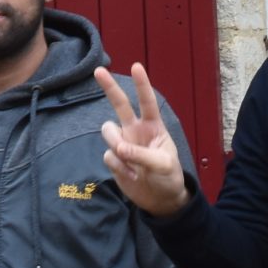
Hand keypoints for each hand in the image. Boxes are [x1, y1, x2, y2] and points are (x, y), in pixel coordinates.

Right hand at [96, 63, 191, 217]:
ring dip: (115, 142)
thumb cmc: (169, 177)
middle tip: (98, 71)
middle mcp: (136, 130)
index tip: (136, 66)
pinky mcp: (114, 160)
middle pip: (120, 105)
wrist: (161, 201)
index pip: (147, 102)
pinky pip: (108, 156)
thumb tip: (118, 148)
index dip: (142, 84)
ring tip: (128, 158)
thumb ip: (142, 155)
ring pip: (108, 131)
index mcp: (154, 127)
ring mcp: (123, 144)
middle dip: (109, 87)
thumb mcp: (163, 165)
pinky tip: (131, 176)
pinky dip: (118, 167)